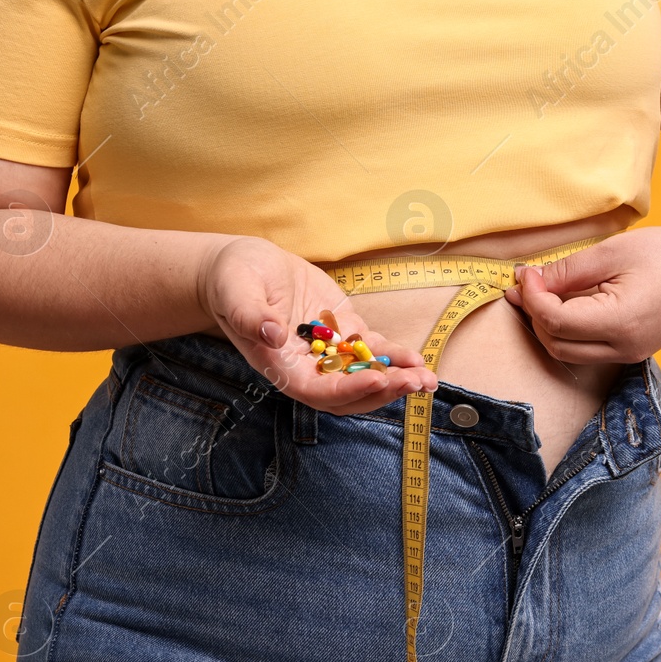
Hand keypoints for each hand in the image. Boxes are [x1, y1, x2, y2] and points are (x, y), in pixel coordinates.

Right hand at [198, 237, 436, 412]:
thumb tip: (271, 333)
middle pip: (349, 393)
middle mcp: (307, 367)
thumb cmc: (232, 281)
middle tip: (415, 382)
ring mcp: (328, 352)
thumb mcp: (235, 291)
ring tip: (427, 379)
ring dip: (397, 381)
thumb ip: (250, 315)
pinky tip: (418, 360)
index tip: (376, 379)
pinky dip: (395, 357)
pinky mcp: (344, 332)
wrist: (244, 268)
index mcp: (280, 366)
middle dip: (383, 390)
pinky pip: (373, 351)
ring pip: (366, 376)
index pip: (318, 391)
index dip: (348, 390)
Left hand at [502, 224, 660, 363]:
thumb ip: (569, 270)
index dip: (533, 298)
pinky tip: (567, 303)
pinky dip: (570, 331)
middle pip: (557, 345)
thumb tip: (532, 280)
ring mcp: (631, 354)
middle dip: (535, 316)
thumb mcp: (613, 252)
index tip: (526, 274)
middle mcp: (625, 348)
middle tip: (527, 284)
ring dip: (550, 327)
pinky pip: (589, 349)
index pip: (555, 322)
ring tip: (542, 293)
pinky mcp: (634, 351)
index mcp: (620, 322)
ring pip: (570, 353)